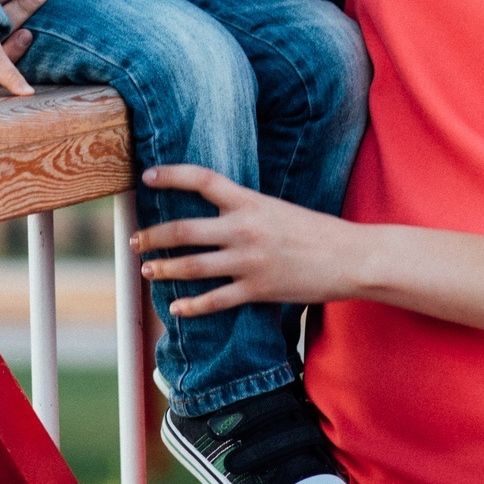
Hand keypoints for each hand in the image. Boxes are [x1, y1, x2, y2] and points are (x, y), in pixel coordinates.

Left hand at [129, 164, 368, 316]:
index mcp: (250, 201)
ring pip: (192, 266)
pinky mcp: (256, 290)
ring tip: (148, 270)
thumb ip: (246, 209)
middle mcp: (244, 229)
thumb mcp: (278, 209)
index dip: (171, 175)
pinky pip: (215, 301)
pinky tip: (176, 308)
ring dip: (164, 269)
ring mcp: (248, 262)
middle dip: (153, 237)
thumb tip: (217, 212)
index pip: (202, 180)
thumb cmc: (317, 231)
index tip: (147, 176)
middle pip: (184, 230)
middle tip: (134, 241)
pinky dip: (191, 306)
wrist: (350, 257)